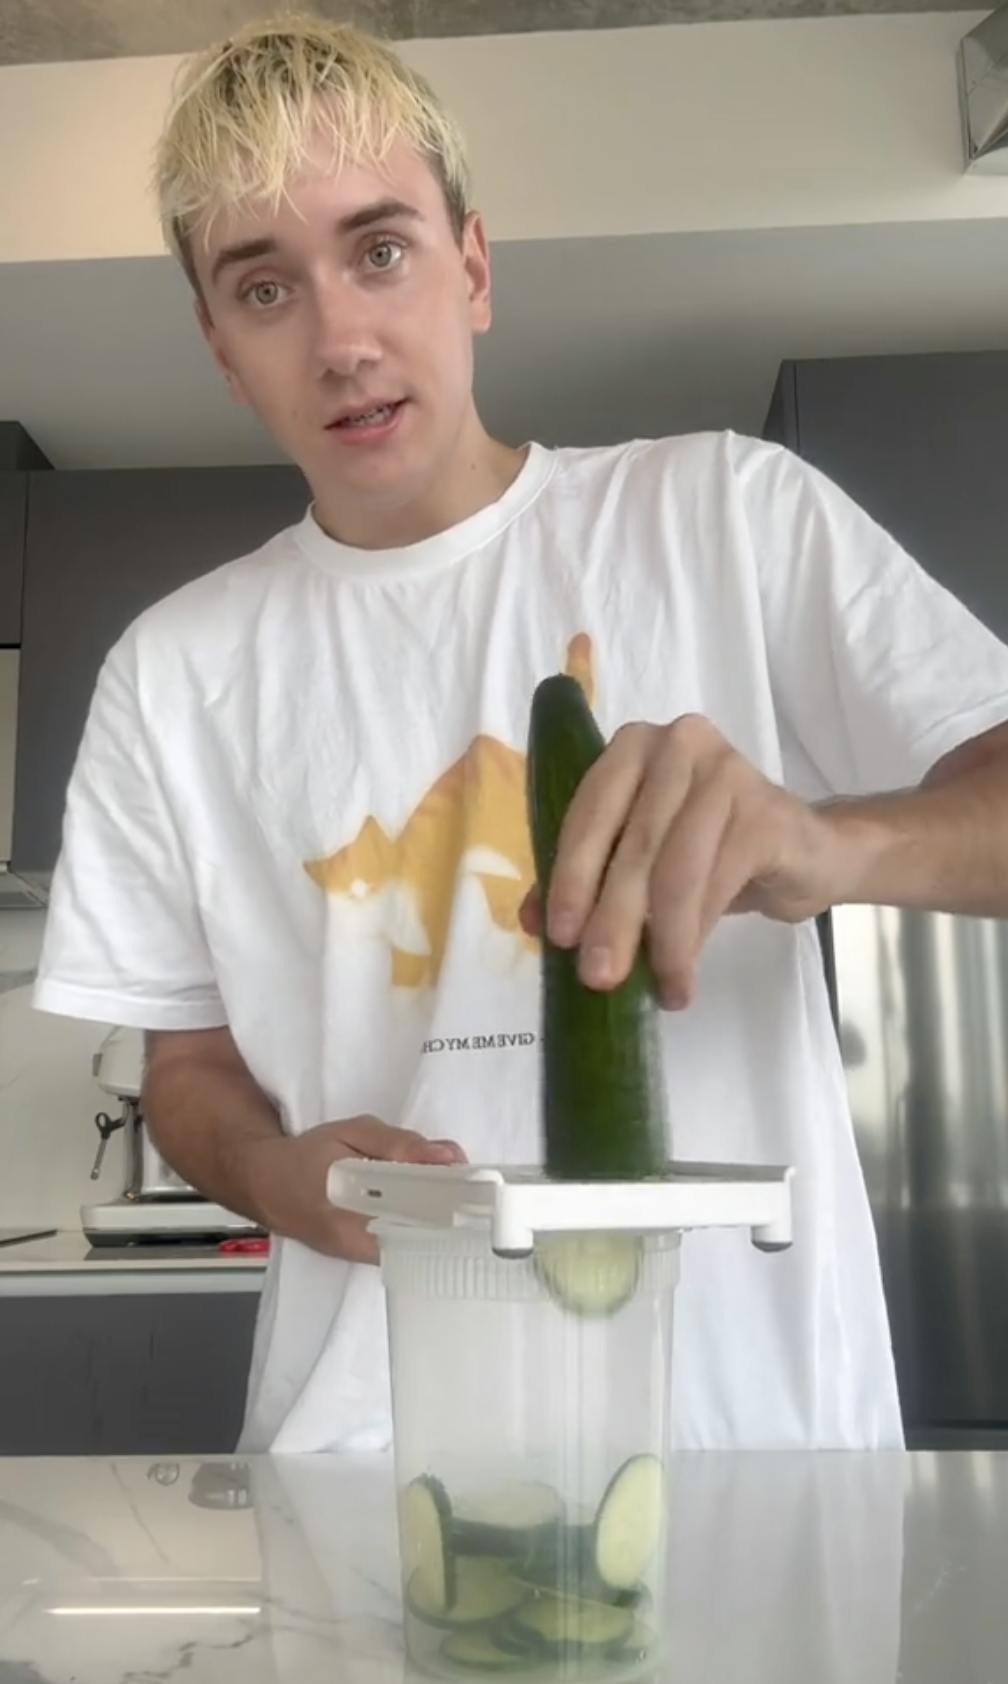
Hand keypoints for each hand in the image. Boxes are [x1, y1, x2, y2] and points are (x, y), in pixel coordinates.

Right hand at [246, 1117, 465, 1263]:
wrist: (263, 1181)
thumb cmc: (305, 1156)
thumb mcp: (350, 1135)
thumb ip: (398, 1145)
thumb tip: (449, 1157)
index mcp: (355, 1222)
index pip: (419, 1231)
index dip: (453, 1212)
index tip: (476, 1191)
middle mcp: (361, 1250)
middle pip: (423, 1238)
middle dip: (449, 1210)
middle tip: (468, 1182)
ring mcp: (362, 1257)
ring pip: (415, 1241)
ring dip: (437, 1215)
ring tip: (453, 1188)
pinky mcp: (363, 1254)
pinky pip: (402, 1241)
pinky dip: (418, 1220)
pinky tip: (428, 1199)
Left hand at [520, 714, 860, 1009]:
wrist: (805, 852)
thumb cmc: (711, 852)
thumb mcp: (642, 862)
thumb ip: (587, 878)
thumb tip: (533, 923)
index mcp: (632, 748)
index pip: (590, 811)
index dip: (570, 875)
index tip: (558, 936)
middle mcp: (678, 743)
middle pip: (633, 845)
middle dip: (611, 918)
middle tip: (598, 978)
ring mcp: (726, 772)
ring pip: (676, 870)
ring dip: (661, 941)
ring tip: (658, 990)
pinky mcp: (764, 811)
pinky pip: (716, 884)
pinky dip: (695, 938)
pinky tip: (685, 976)